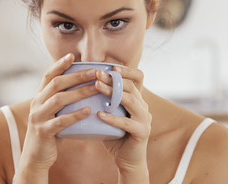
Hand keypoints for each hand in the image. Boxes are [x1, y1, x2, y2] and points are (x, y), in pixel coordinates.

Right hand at [16, 53, 98, 177]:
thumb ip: (61, 99)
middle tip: (94, 71)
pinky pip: (60, 121)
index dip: (59, 64)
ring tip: (95, 88)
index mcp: (39, 97)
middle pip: (56, 84)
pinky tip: (88, 110)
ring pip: (59, 99)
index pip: (48, 75)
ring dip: (79, 92)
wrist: (36, 157)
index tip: (71, 55)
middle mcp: (37, 103)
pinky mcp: (44, 131)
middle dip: (76, 76)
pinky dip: (75, 115)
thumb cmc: (50, 132)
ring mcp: (39, 117)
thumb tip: (83, 85)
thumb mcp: (52, 112)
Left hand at [95, 66, 150, 181]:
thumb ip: (104, 101)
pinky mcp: (142, 132)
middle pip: (131, 86)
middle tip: (97, 74)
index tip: (110, 66)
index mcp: (137, 100)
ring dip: (112, 92)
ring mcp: (144, 119)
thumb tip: (83, 85)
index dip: (127, 70)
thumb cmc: (115, 136)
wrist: (128, 161)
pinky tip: (99, 115)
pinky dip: (112, 117)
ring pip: (130, 100)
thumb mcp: (110, 114)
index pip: (138, 78)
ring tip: (97, 87)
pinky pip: (126, 122)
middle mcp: (143, 106)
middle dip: (113, 78)